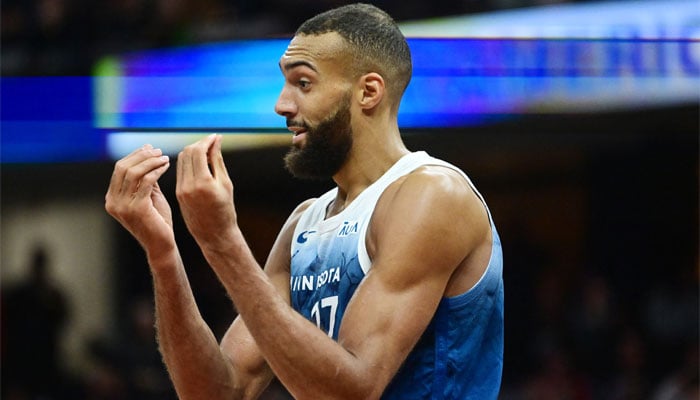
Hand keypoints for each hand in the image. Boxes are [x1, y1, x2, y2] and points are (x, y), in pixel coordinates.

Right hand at [105, 145, 173, 254]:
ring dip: (150, 161)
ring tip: (164, 157)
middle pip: (124, 167)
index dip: (135, 155)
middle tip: (158, 151)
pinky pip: (146, 181)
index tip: (150, 148)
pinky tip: (166, 166)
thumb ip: (145, 178)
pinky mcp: (136, 208)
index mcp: (112, 198)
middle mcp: (113, 202)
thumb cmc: (158, 221)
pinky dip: (156, 170)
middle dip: (142, 156)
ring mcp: (122, 206)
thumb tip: (147, 153)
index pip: (119, 168)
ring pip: (134, 172)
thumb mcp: (149, 196)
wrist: (161, 245)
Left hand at [176, 134, 236, 250]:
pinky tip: (200, 164)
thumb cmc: (225, 210)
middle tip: (212, 143)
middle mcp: (188, 186)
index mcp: (203, 183)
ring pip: (181, 160)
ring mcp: (181, 190)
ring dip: (193, 152)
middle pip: (187, 153)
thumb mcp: (225, 183)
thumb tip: (217, 140)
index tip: (216, 137)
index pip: (198, 151)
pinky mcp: (178, 193)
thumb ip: (218, 160)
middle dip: (199, 144)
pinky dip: (188, 163)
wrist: (214, 234)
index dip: (207, 141)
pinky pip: (180, 171)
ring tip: (207, 152)